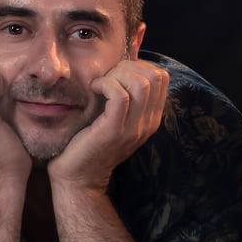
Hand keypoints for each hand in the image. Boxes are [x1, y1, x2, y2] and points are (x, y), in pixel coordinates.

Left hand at [49, 58, 169, 192]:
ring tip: (101, 83)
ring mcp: (133, 128)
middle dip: (129, 67)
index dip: (139, 66)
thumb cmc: (91, 141)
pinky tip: (93, 89)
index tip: (117, 74)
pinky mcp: (114, 131)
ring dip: (117, 75)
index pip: (162, 77)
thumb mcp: (116, 117)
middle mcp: (148, 123)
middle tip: (107, 77)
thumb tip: (124, 64)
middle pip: (155, 76)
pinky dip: (105, 84)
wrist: (79, 177)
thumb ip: (126, 95)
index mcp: (152, 118)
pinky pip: (119, 95)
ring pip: (140, 83)